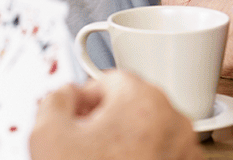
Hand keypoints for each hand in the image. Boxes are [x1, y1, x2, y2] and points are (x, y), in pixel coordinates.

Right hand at [29, 71, 201, 159]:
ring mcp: (185, 150)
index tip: (73, 118)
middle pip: (132, 105)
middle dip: (106, 121)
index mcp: (143, 100)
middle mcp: (173, 121)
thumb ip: (54, 100)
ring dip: (125, 142)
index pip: (109, 80)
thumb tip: (65, 96)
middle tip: (83, 146)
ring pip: (149, 132)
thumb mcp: (48, 135)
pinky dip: (143, 159)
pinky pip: (162, 155)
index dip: (84, 99)